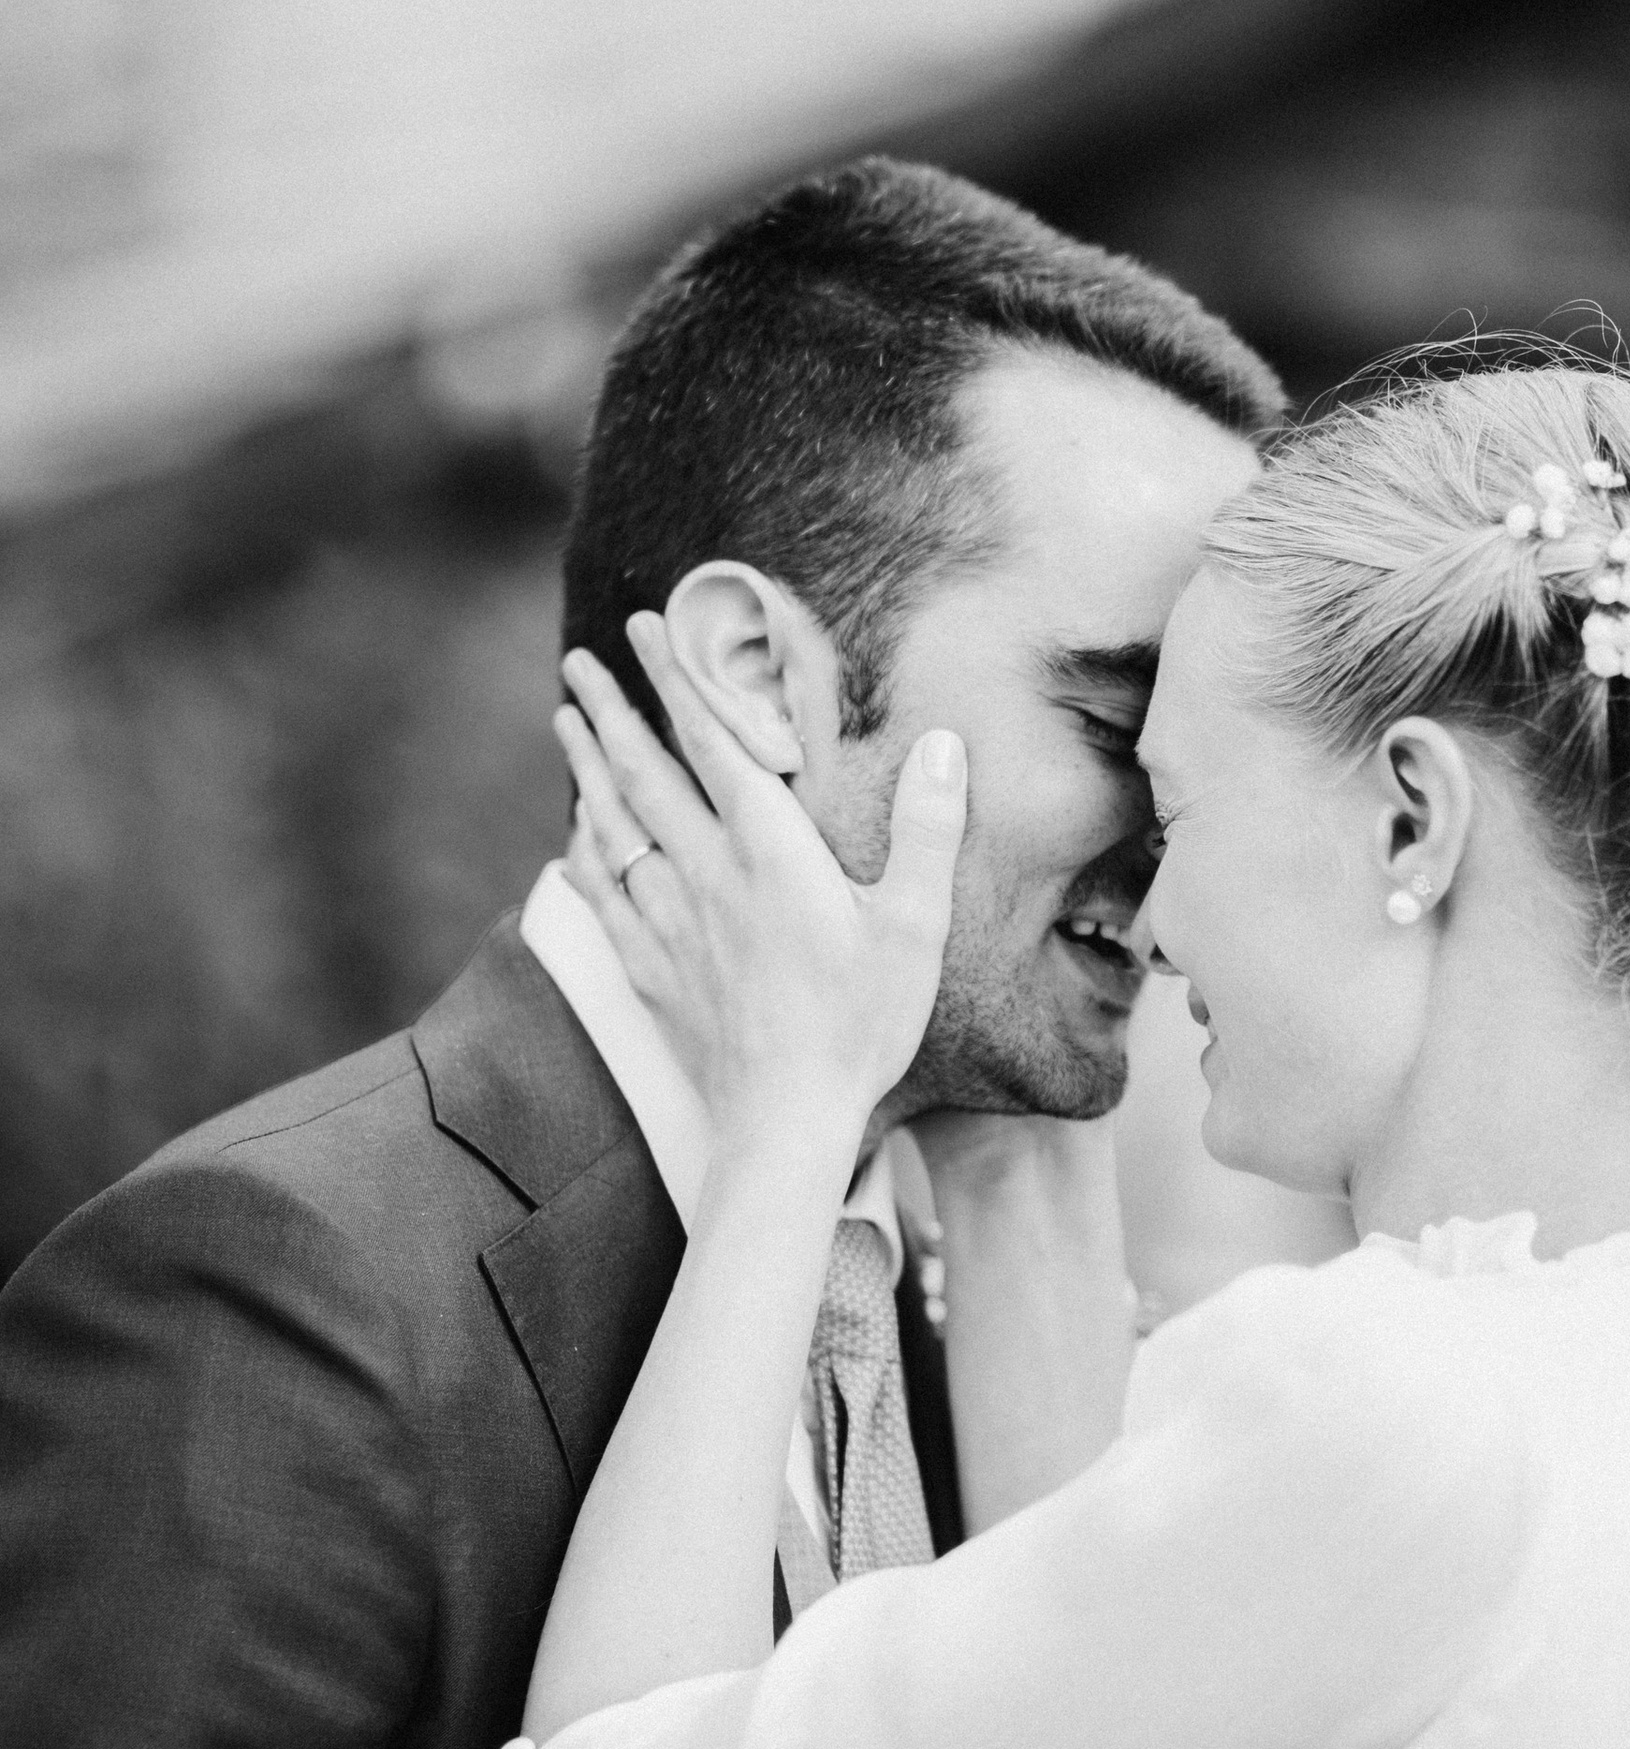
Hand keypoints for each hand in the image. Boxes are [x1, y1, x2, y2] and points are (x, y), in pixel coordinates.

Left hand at [556, 619, 963, 1159]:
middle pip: (645, 772)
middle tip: (579, 659)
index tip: (647, 628)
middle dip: (610, 708)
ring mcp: (669, 922)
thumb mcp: (916, 927)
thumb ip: (927, 829)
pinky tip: (576, 831)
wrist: (787, 1120)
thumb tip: (947, 744)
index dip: (678, 679)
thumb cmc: (860, 1024)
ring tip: (564, 717)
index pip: (713, 743)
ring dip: (588, 765)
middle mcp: (707, 874)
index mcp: (771, 852)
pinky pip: (602, 892)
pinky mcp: (650, 969)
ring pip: (613, 824)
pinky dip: (585, 848)